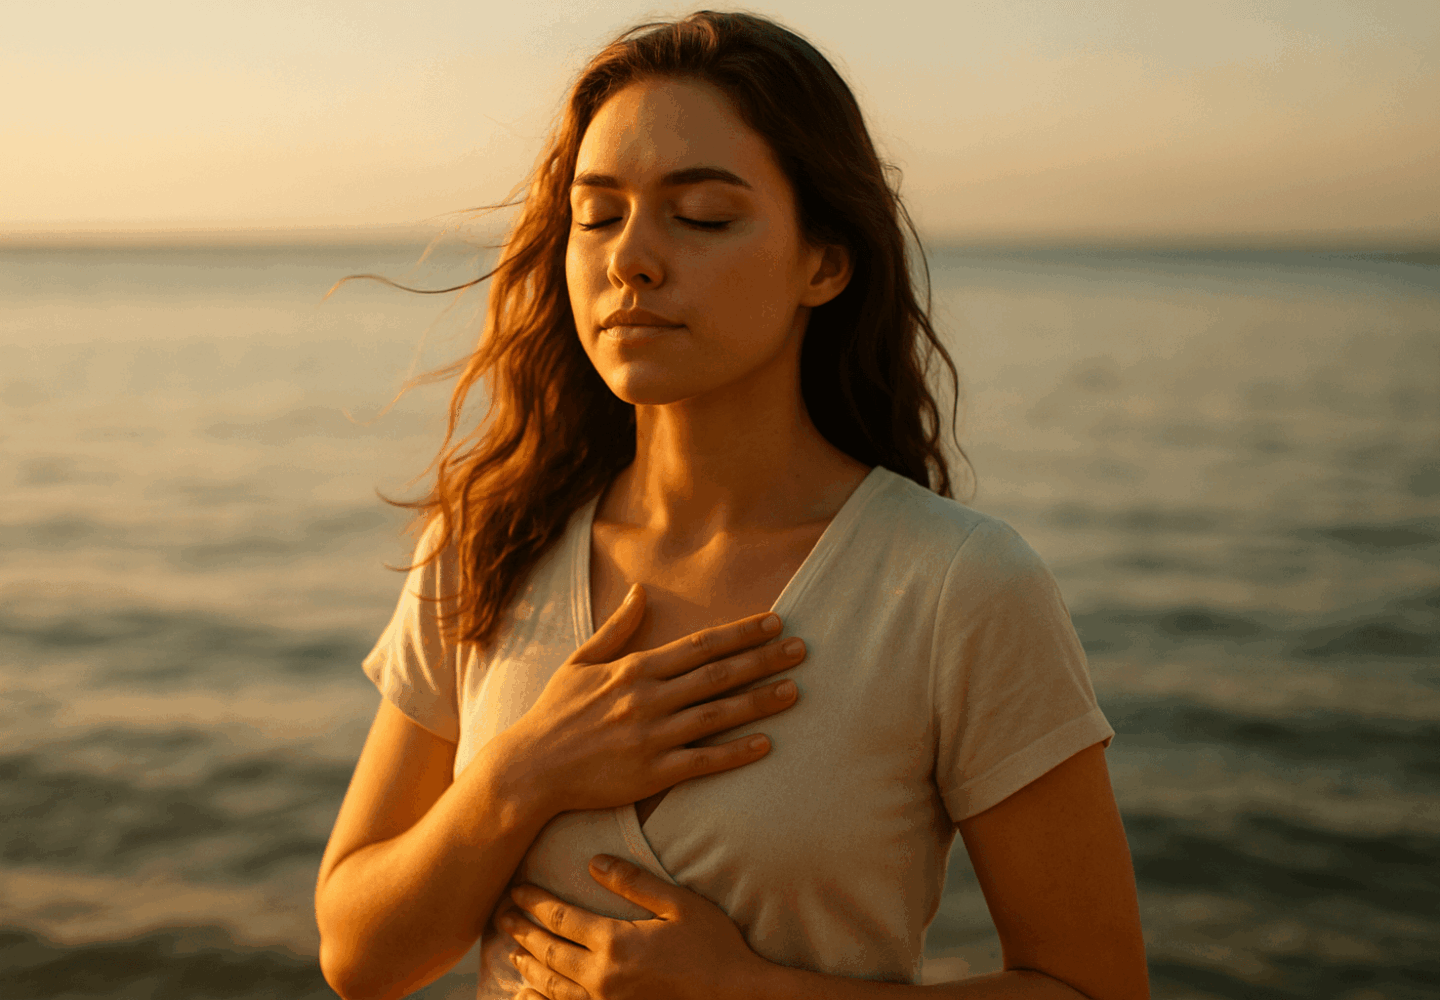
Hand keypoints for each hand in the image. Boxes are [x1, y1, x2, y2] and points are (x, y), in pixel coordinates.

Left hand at [498, 854, 766, 999]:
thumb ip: (634, 883)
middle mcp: (602, 977)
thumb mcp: (679, 905)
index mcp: (615, 942)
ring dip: (528, 966)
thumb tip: (594, 861)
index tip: (515, 889)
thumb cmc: (715, 947)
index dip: (534, 902)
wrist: (737, 997)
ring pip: (550, 985)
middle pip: (547, 951)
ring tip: (513, 951)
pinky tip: (530, 996)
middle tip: (501, 914)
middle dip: (521, 930)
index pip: (559, 918)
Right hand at [508, 584, 805, 815]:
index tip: (774, 621)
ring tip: (795, 690)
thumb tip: (640, 591)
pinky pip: (703, 761)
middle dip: (764, 659)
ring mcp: (652, 737)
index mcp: (635, 668)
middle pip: (718, 675)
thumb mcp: (580, 661)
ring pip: (718, 715)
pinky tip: (765, 744)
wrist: (529, 769)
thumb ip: (617, 628)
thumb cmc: (555, 714)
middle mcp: (648, 699)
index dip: (741, 633)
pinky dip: (735, 753)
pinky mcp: (652, 774)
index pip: (701, 644)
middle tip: (802, 649)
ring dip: (760, 701)